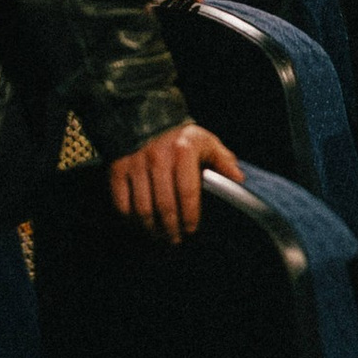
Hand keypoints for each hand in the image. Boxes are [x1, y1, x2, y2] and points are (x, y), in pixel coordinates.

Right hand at [107, 117, 237, 239]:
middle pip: (164, 205)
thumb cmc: (182, 138)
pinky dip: (131, 219)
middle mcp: (157, 156)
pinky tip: (141, 225)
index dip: (189, 216)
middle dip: (171, 228)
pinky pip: (122, 203)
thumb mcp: (208, 143)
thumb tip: (239, 180)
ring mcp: (135, 163)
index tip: (191, 229)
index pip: (187, 192)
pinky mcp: (118, 169)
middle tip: (175, 239)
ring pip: (142, 208)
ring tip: (160, 236)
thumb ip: (224, 162)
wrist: (147, 118)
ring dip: (151, 228)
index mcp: (183, 150)